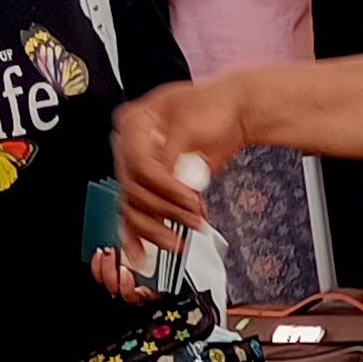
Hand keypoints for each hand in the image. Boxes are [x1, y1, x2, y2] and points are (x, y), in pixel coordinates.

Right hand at [113, 78, 244, 233]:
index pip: (139, 163)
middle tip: (193, 217)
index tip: (189, 197)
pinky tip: (139, 253)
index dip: (165, 186)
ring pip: (134, 207)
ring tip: (181, 238)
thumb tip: (170, 181)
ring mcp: (140, 167)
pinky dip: (140, 235)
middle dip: (166, 209)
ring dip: (157, 227)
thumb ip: (175, 154)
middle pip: (135, 189)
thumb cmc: (214, 108)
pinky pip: (137, 213)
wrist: (232, 115)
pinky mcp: (151, 187)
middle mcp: (130, 145)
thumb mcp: (192, 123)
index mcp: (134, 122)